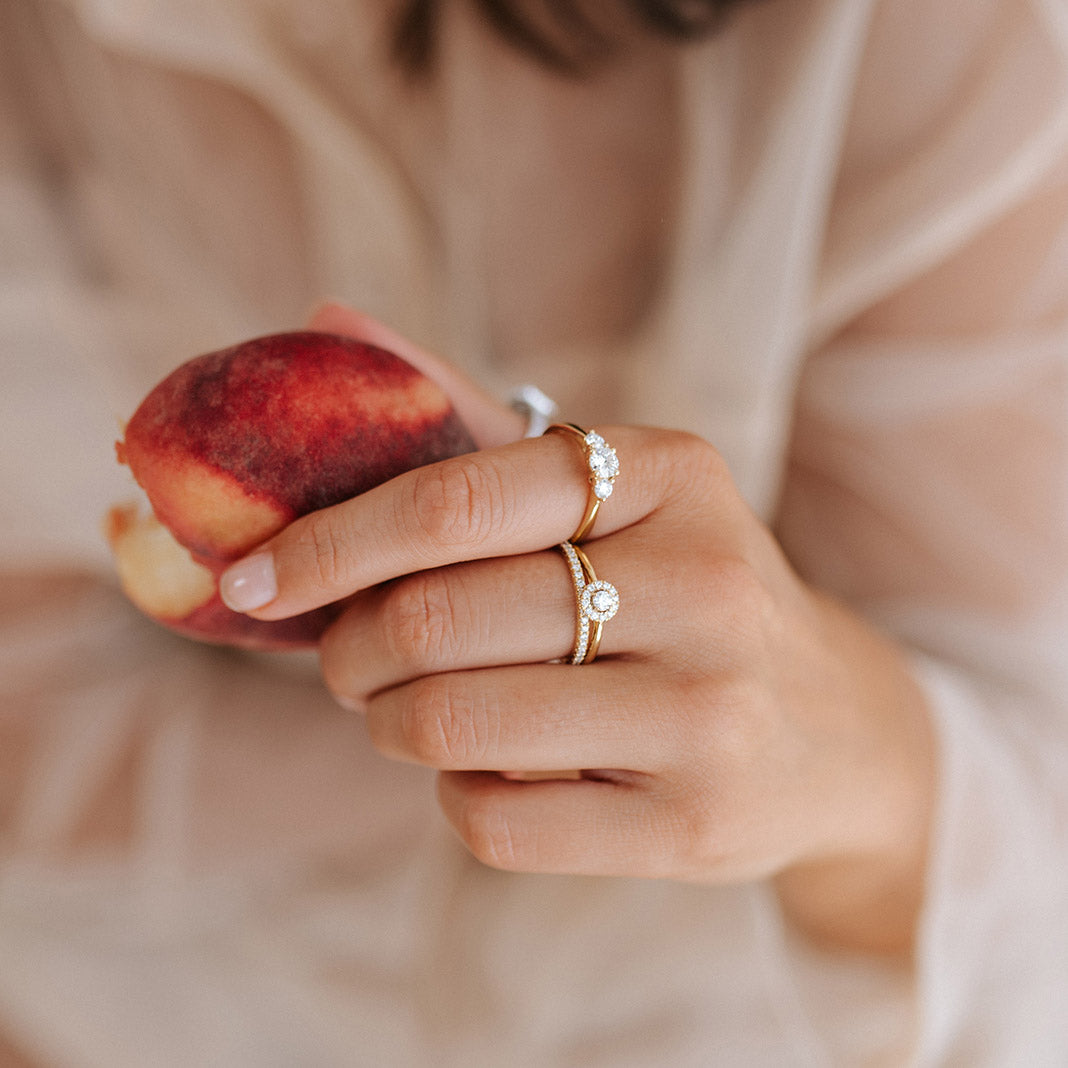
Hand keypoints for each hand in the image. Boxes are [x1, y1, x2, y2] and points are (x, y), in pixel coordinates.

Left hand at [221, 305, 934, 954]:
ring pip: (453, 725)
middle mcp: (704, 584)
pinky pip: (493, 819)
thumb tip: (327, 317)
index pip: (456, 497)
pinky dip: (450, 792)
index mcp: (671, 474)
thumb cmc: (684, 590)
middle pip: (436, 620)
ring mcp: (706, 713)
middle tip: (341, 659)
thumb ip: (472, 416)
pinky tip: (480, 768)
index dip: (327, 541)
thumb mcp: (612, 492)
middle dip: (347, 649)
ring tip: (401, 712)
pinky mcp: (691, 824)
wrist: (832, 728)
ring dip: (388, 723)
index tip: (249, 578)